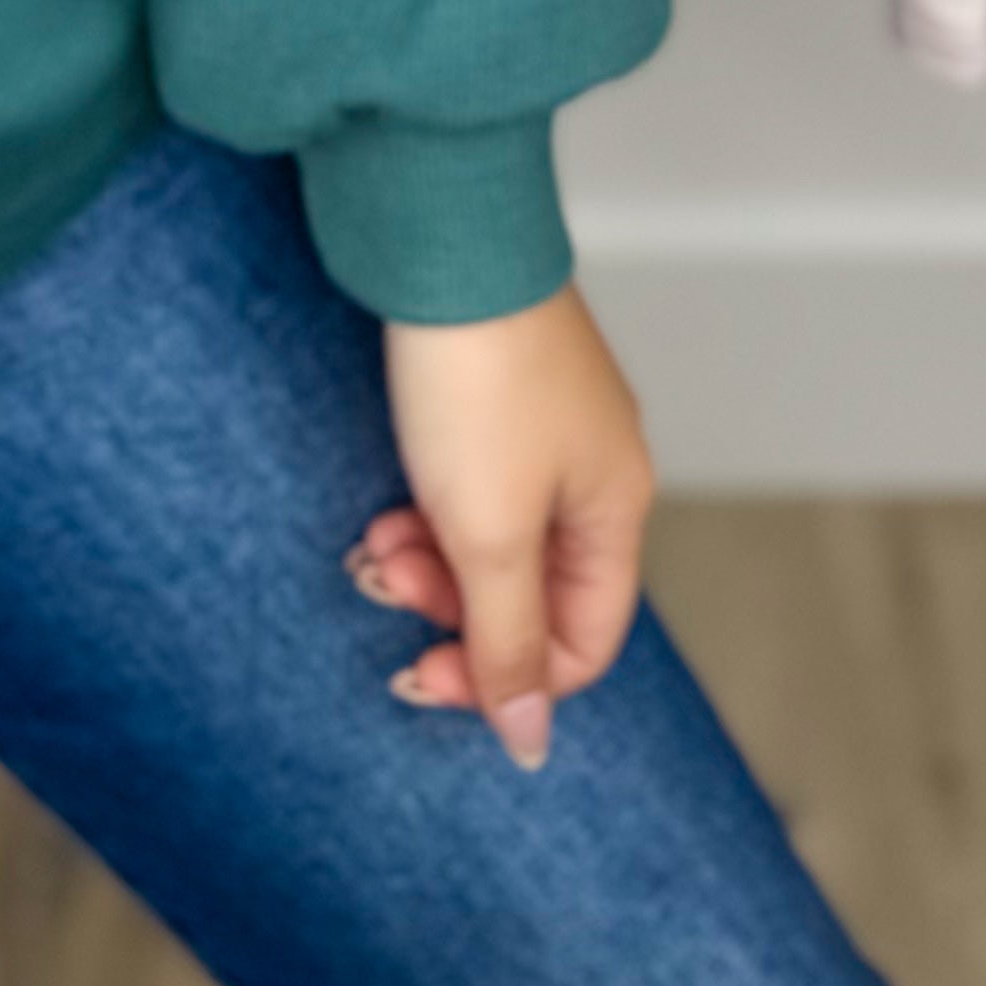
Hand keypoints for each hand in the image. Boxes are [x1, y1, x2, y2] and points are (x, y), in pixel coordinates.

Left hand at [352, 286, 655, 772]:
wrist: (445, 243)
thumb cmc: (478, 382)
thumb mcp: (490, 534)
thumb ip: (509, 641)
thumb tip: (531, 743)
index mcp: (615, 510)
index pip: (580, 642)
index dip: (502, 677)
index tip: (420, 674)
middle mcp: (594, 470)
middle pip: (528, 591)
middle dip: (448, 607)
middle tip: (381, 580)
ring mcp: (547, 428)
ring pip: (490, 539)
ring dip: (425, 559)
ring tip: (370, 541)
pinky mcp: (499, 394)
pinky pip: (468, 487)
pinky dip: (423, 509)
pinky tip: (382, 502)